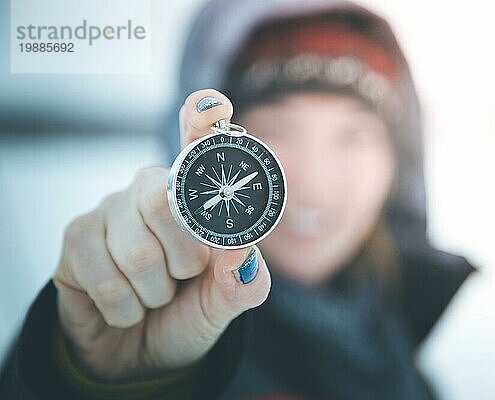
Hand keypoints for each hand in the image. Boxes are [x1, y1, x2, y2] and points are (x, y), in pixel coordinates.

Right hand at [52, 89, 271, 378]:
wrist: (137, 355)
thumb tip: (243, 254)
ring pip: (136, 251)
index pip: (199, 148)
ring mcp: (113, 210)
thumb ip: (241, 285)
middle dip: (184, 259)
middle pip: (164, 201)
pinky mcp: (78, 236)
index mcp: (197, 199)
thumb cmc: (185, 315)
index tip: (213, 106)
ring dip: (154, 292)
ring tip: (154, 295)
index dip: (204, 123)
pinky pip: (104, 276)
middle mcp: (153, 191)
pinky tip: (125, 306)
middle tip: (183, 277)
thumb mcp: (222, 306)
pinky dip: (124, 307)